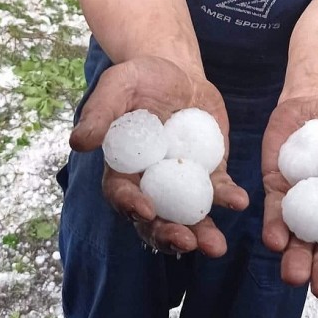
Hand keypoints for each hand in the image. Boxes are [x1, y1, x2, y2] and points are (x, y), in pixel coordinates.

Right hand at [70, 56, 248, 256]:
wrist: (176, 71)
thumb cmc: (139, 79)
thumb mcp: (118, 86)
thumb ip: (100, 112)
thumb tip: (79, 142)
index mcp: (122, 167)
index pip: (121, 194)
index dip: (131, 205)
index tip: (146, 210)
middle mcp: (151, 183)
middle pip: (155, 220)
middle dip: (169, 236)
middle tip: (186, 243)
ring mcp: (182, 181)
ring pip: (189, 216)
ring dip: (201, 233)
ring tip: (215, 246)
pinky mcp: (209, 172)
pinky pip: (218, 190)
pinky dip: (228, 198)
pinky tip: (239, 201)